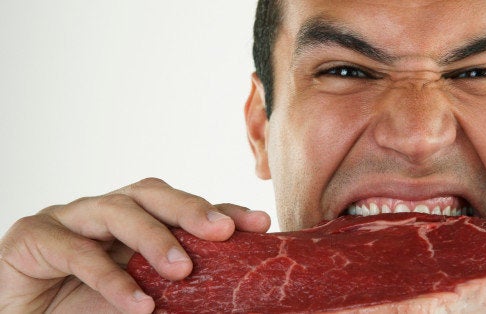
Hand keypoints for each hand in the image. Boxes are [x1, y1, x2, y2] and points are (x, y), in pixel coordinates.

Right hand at [0, 178, 270, 313]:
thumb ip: (178, 292)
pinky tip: (136, 303)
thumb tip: (230, 303)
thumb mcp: (144, 300)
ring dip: (152, 239)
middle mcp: (107, 211)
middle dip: (191, 209)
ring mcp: (70, 218)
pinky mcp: (33, 236)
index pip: (185, 208)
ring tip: (182, 271)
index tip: (261, 224)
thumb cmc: (83, 312)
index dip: (223, 210)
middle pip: (152, 194)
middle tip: (224, 231)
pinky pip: (75, 250)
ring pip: (117, 210)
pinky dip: (109, 277)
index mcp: (136, 221)